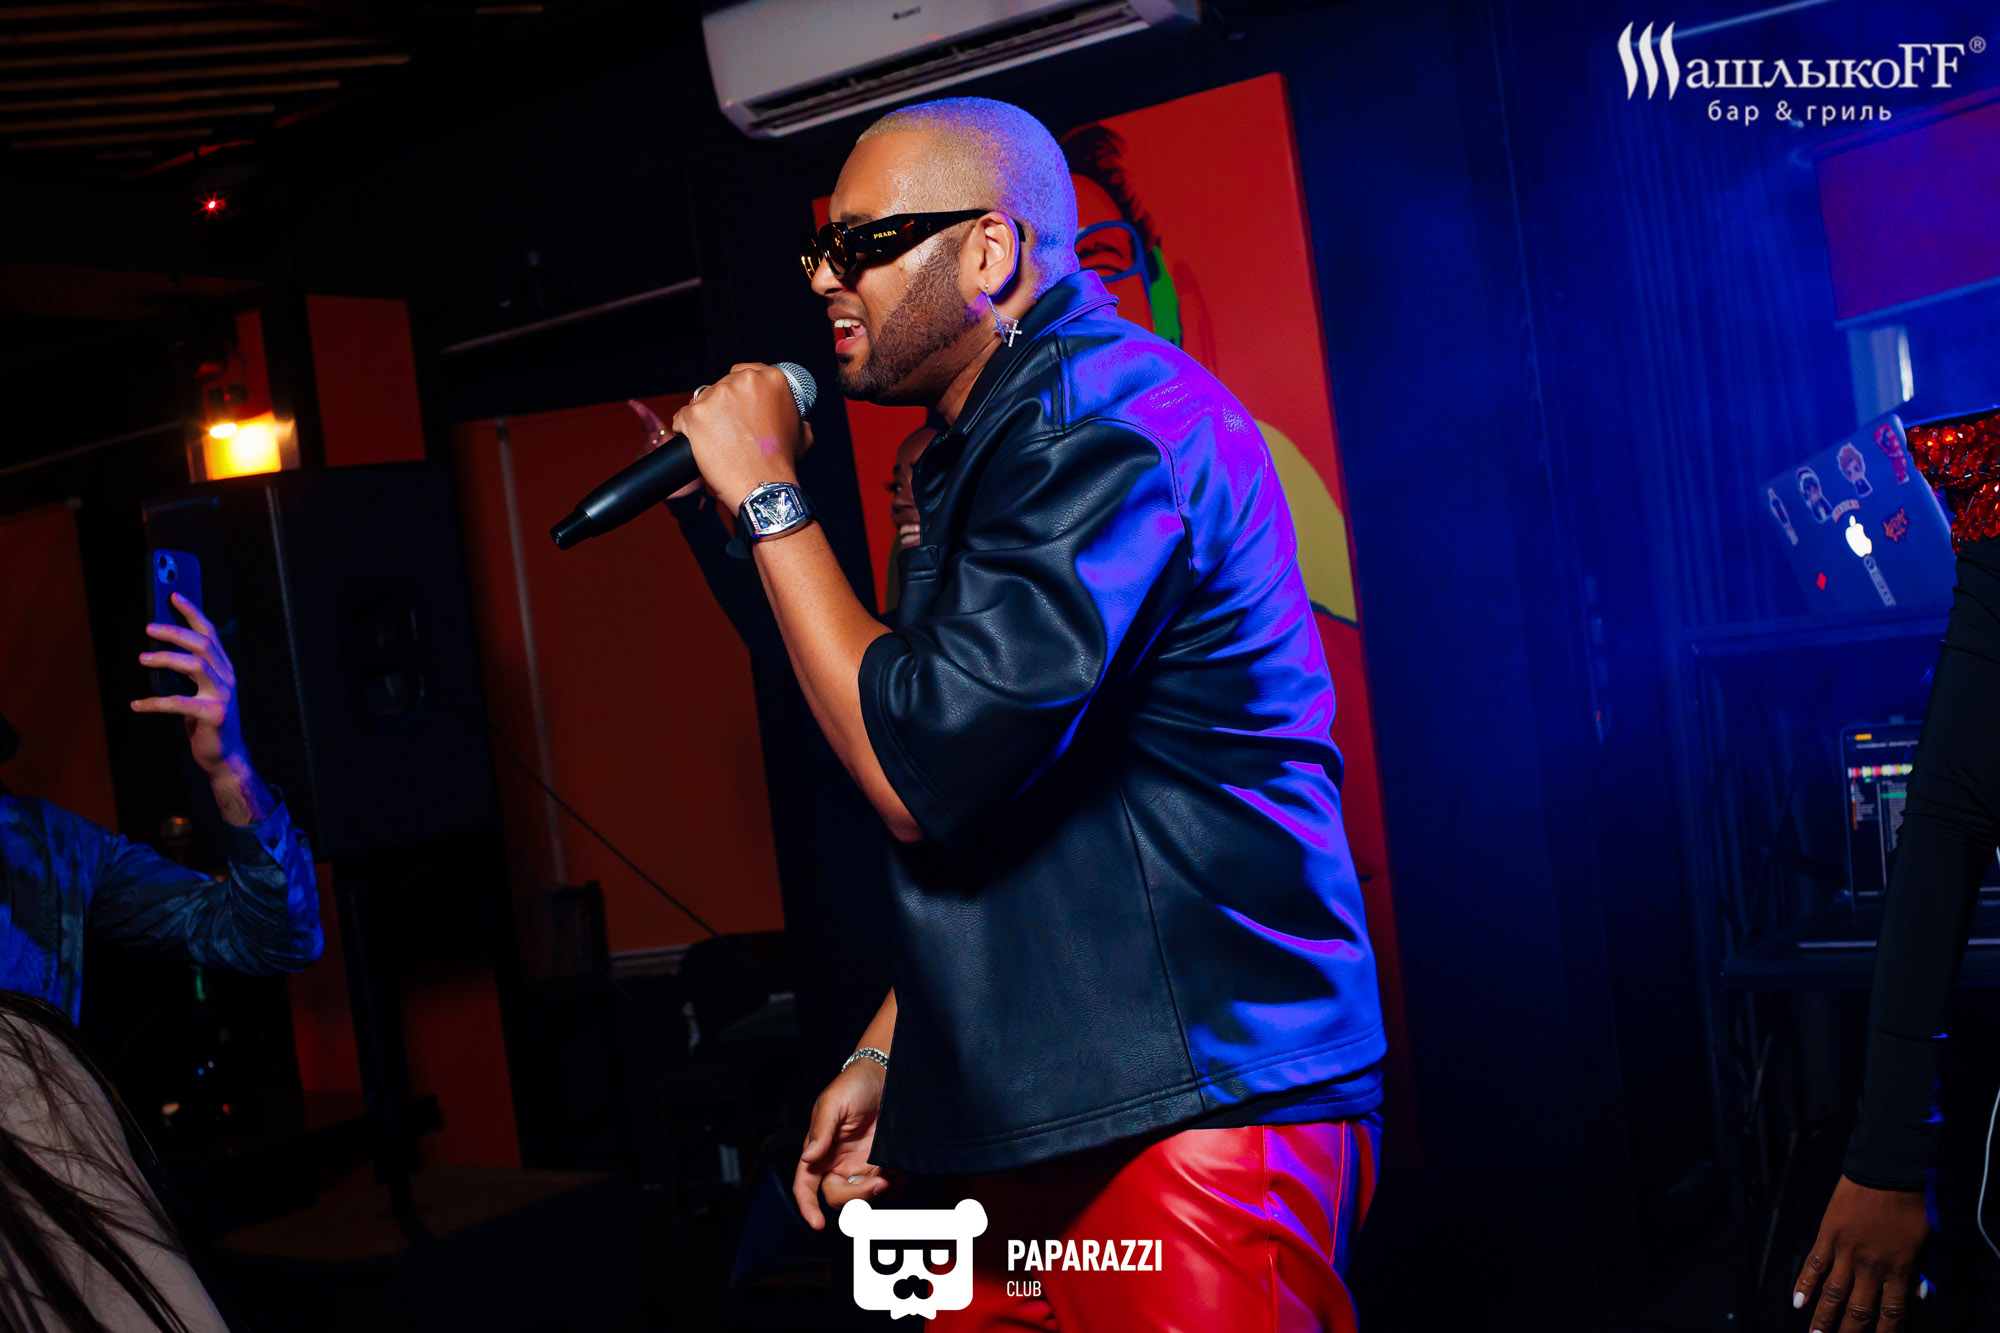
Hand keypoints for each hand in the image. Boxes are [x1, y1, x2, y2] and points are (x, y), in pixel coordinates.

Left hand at [132, 594, 269, 824]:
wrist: (225, 756)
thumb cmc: (207, 722)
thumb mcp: (199, 691)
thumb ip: (188, 672)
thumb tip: (158, 650)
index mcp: (224, 669)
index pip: (210, 634)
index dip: (192, 612)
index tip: (173, 596)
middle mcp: (226, 678)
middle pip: (203, 644)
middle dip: (175, 632)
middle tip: (148, 627)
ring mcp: (222, 696)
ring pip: (196, 666)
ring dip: (166, 658)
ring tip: (142, 658)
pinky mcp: (213, 715)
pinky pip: (180, 703)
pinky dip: (155, 702)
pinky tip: (137, 704)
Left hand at [672, 363, 807, 511]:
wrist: (763, 485)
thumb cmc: (782, 461)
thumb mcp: (802, 431)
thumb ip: (793, 414)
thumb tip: (790, 415)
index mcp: (771, 378)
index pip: (744, 373)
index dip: (739, 392)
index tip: (738, 408)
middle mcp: (744, 380)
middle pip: (721, 385)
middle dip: (722, 406)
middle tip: (729, 430)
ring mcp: (718, 396)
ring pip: (702, 400)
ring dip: (706, 418)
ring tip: (716, 441)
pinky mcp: (696, 414)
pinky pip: (682, 418)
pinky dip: (687, 430)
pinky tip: (699, 444)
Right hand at [792, 1058, 891, 1230]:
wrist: (886, 1074)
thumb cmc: (853, 1085)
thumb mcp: (834, 1103)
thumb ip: (822, 1131)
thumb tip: (808, 1158)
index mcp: (819, 1152)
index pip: (805, 1186)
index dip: (807, 1207)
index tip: (817, 1223)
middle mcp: (838, 1163)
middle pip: (838, 1197)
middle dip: (857, 1197)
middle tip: (878, 1181)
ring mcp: (861, 1165)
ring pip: (863, 1197)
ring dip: (877, 1194)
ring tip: (890, 1175)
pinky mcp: (882, 1164)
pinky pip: (887, 1189)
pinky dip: (894, 1189)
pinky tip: (899, 1175)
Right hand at [1794, 1176, 1927, 1331]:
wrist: (1887, 1171)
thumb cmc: (1911, 1203)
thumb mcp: (1925, 1241)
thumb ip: (1920, 1270)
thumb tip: (1920, 1294)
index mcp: (1899, 1269)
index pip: (1891, 1312)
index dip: (1884, 1332)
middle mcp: (1871, 1266)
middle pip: (1858, 1309)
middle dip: (1848, 1332)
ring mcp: (1847, 1252)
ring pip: (1833, 1293)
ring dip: (1823, 1318)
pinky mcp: (1828, 1235)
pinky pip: (1814, 1264)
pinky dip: (1805, 1283)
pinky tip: (1797, 1301)